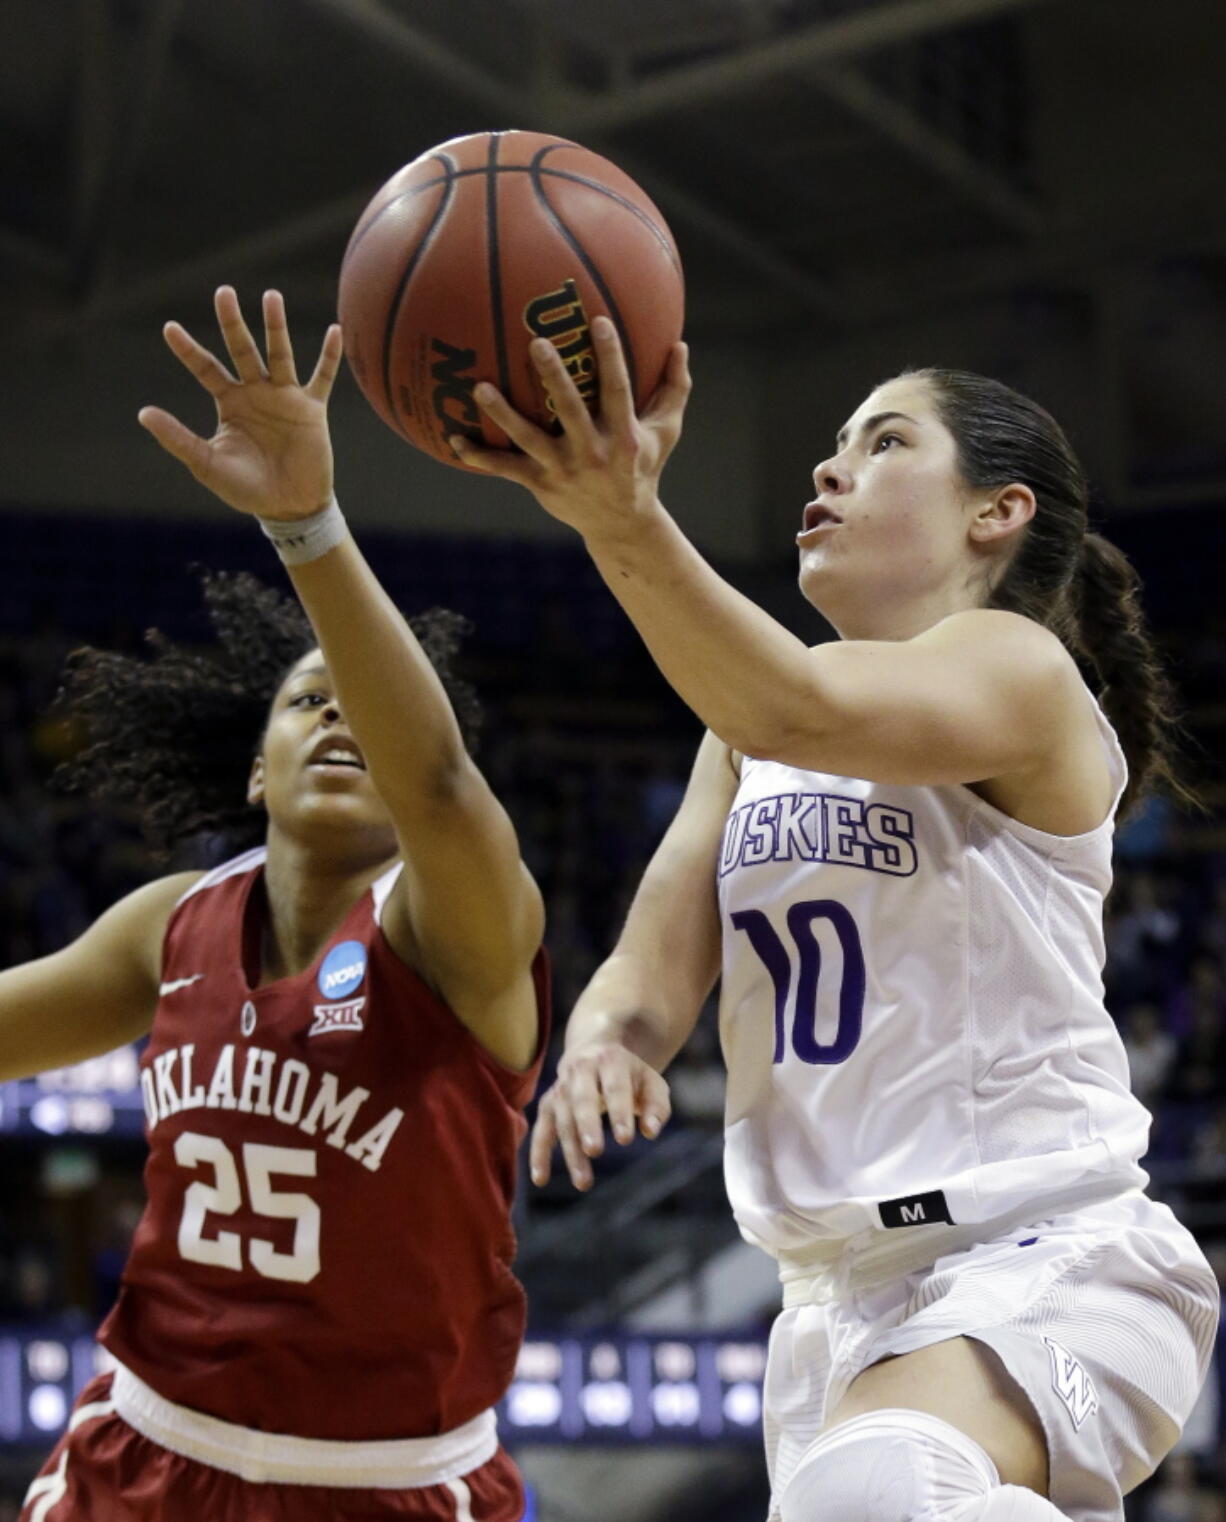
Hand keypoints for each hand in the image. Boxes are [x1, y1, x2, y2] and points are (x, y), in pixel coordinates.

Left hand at [138, 286, 343, 520]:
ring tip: (271, 297)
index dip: (188, 350)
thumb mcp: (206, 463)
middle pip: (242, 350)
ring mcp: (285, 398)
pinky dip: (329, 356)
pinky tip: (335, 330)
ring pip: (279, 355)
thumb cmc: (246, 489)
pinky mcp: (312, 410)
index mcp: (230, 403)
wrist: (289, 508)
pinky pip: (322, 378)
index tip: (169, 328)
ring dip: (275, 327)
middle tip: (223, 292)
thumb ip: (177, 438)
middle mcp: (256, 393)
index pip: (206, 368)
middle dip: (232, 323)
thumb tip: (143, 413)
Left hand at [452, 315, 690, 541]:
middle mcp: (592, 452)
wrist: (622, 524)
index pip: (617, 390)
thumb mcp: (666, 432)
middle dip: (554, 377)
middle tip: (535, 342)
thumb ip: (674, 388)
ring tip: (479, 387)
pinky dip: (480, 456)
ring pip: (528, 438)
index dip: (610, 357)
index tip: (598, 321)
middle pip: (570, 410)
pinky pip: (505, 468)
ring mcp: (563, 469)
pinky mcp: (541, 484)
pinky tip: (454, 439)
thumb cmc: (643, 467)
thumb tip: (679, 343)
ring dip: (503, 414)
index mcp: (623, 436)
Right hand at [529, 1041, 670, 1190]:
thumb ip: (657, 1107)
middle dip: (587, 1124)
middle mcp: (580, 1070)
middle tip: (595, 1151)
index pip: (615, 1087)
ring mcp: (561, 1087)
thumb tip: (650, 1132)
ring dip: (571, 1150)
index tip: (626, 1140)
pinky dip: (538, 1153)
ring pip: (562, 1119)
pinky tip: (540, 1179)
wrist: (595, 1052)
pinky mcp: (548, 1104)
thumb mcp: (651, 1084)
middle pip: (581, 1098)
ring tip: (584, 1183)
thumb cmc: (630, 1076)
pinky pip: (541, 1130)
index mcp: (610, 1060)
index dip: (619, 1112)